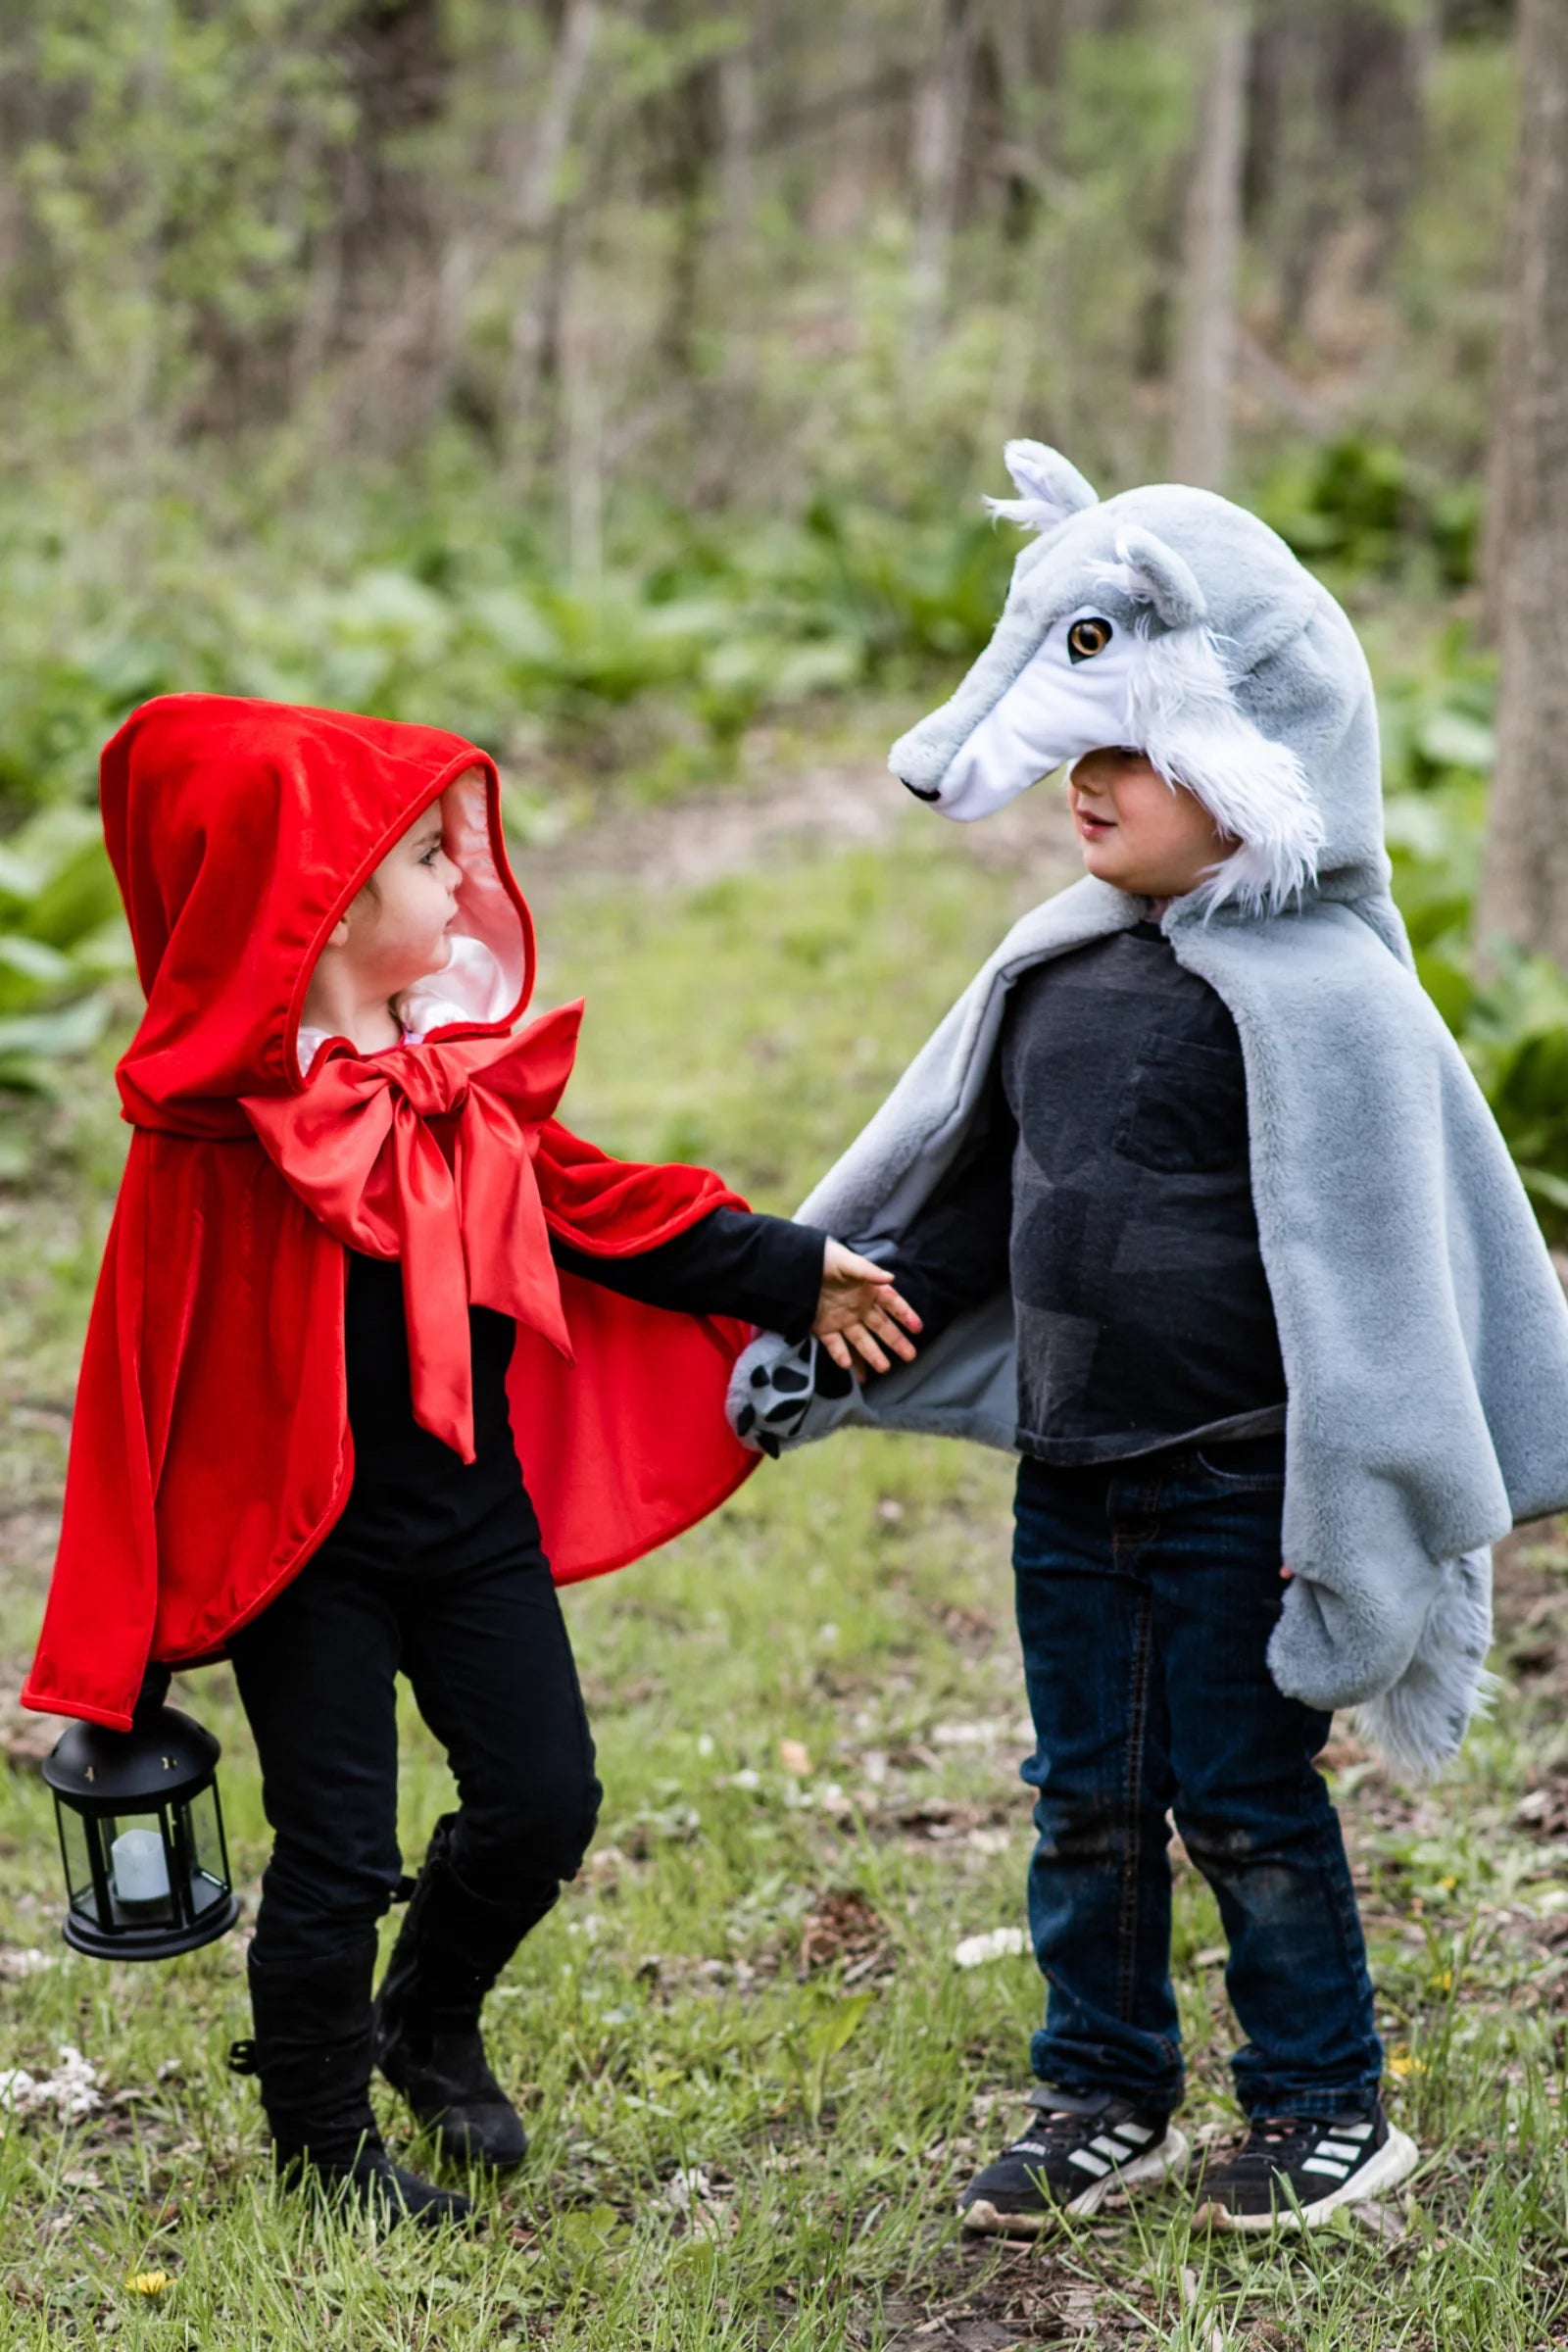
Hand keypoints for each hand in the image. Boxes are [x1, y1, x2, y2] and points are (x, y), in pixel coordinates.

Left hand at [812, 1240, 921, 1378]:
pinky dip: (840, 1355)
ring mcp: (842, 1319)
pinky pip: (834, 1344)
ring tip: (884, 1368)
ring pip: (861, 1340)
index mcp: (867, 1290)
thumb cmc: (823, 1258)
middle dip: (896, 1341)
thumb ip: (867, 1271)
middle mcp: (858, 1307)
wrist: (793, 1266)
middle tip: (910, 1356)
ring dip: (872, 1354)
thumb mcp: (846, 1261)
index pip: (892, 1304)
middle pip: (881, 1327)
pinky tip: (848, 1366)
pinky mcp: (823, 1327)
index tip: (918, 1328)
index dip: (905, 1315)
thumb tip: (890, 1278)